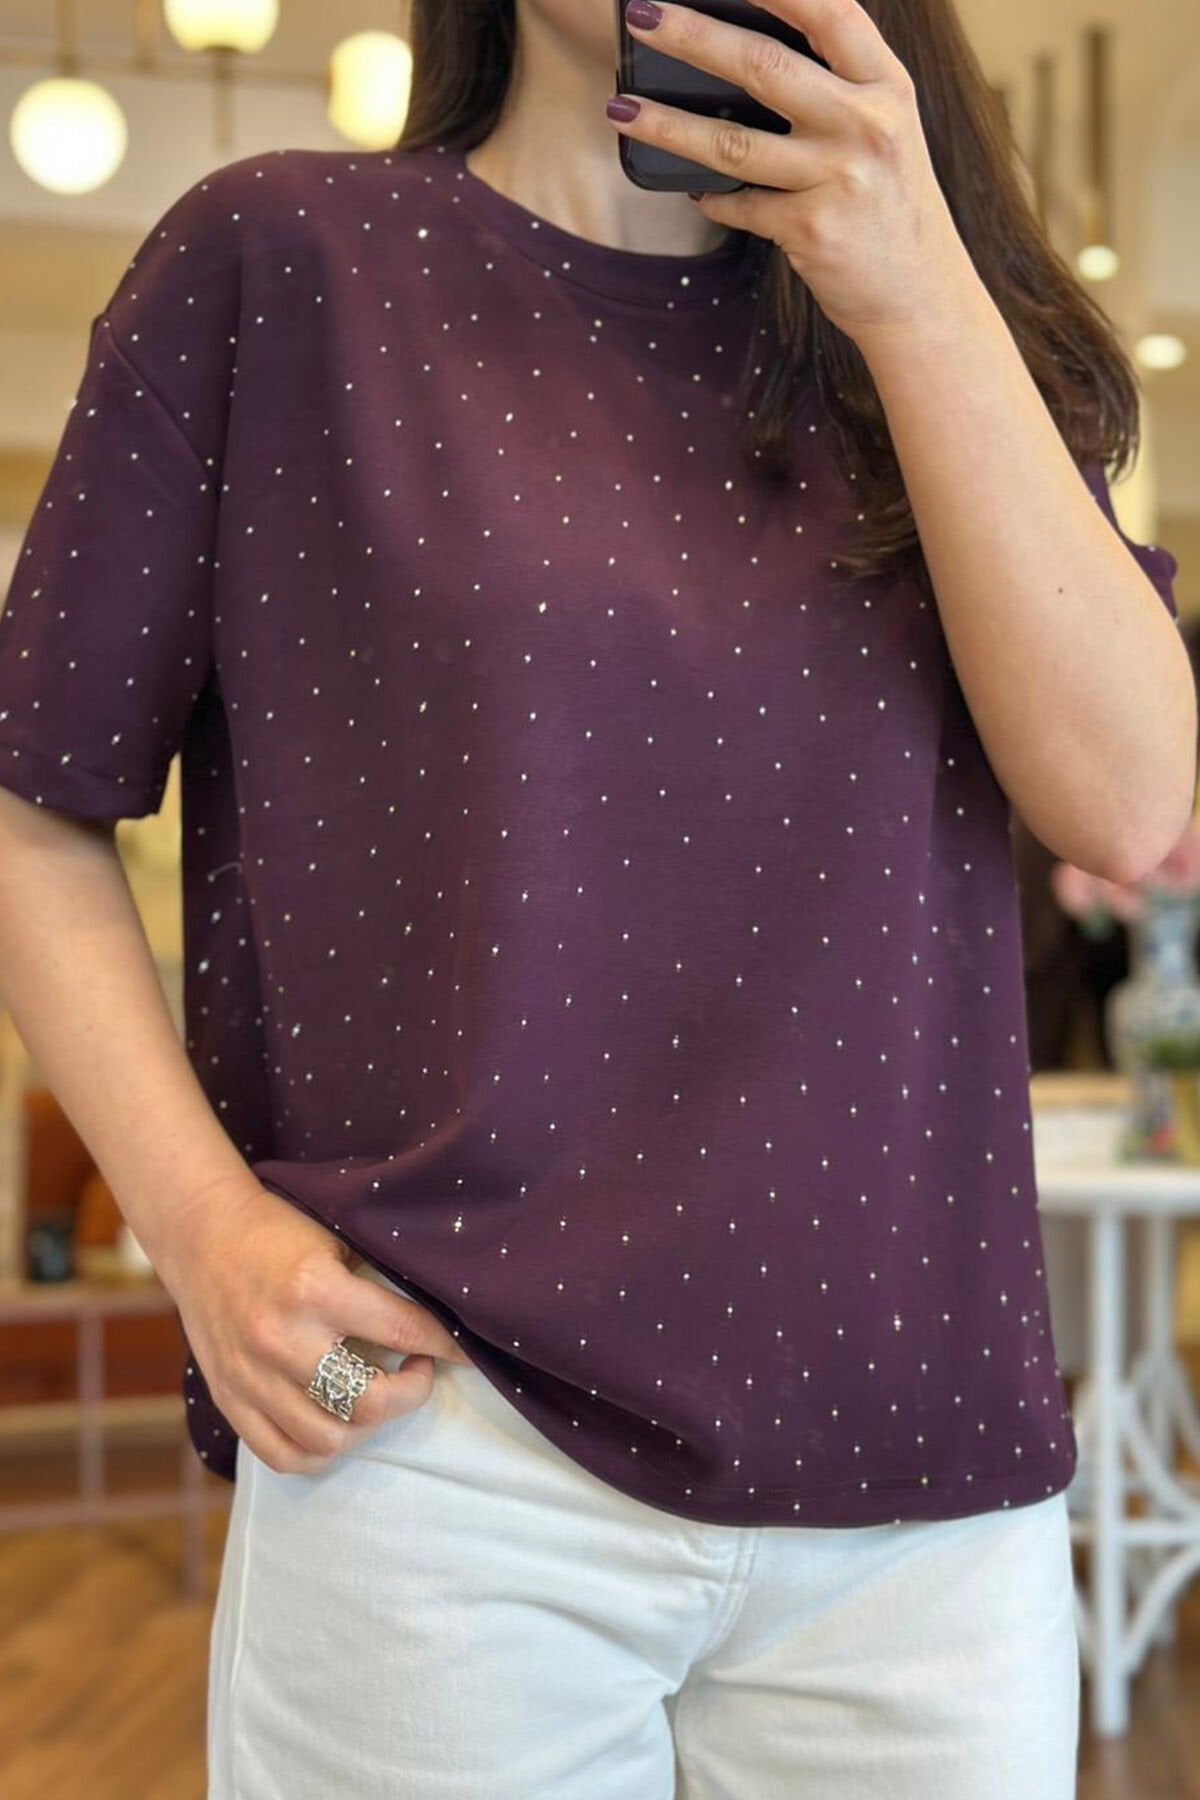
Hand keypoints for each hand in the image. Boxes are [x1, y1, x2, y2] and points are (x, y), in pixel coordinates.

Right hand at [159, 1177, 474, 1474]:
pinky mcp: (229, 1399)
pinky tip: (335, 1422)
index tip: (466, 1351)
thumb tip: (436, 1321)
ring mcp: (252, 1377)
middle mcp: (282, 1340)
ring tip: (374, 1393)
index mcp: (315, 1290)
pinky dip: (318, 1451)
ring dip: (366, 1424)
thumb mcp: (335, 1240)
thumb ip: (377, 1283)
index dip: (445, 1344)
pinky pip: (282, 1456)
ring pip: (329, 1439)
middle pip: (369, 1402)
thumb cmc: (278, 1231)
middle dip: (411, 1392)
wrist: (202, 1235)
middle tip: (416, 1369)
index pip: (402, 1329)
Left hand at [609, 0, 977, 346]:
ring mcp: (838, 178)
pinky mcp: (811, 229)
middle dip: (692, 35)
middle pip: (764, 65)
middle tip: (642, 15)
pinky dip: (711, 198)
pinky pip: (740, 206)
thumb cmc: (892, 207)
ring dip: (668, 124)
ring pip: (734, 141)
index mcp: (887, 86)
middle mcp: (866, 125)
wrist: (921, 296)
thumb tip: (748, 55)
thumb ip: (839, 89)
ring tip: (621, 108)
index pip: (829, 11)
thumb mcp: (885, 132)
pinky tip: (694, 190)